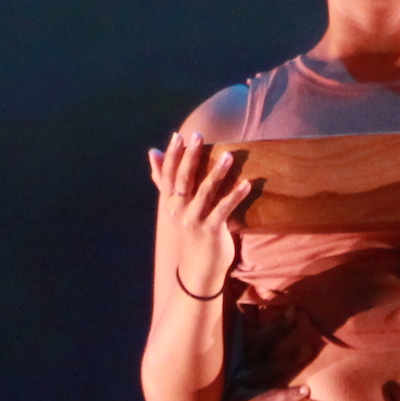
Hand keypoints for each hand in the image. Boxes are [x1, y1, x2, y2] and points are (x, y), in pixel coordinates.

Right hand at [148, 130, 256, 297]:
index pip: (167, 173)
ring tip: (228, 156)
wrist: (200, 264)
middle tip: (198, 136)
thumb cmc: (190, 227)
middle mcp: (178, 209)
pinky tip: (247, 184)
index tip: (179, 136)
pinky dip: (236, 196)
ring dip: (217, 172)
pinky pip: (224, 209)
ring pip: (205, 192)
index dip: (172, 154)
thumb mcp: (174, 204)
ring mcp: (193, 220)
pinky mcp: (211, 230)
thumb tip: (152, 151)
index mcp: (169, 201)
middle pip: (183, 178)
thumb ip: (163, 178)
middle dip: (190, 156)